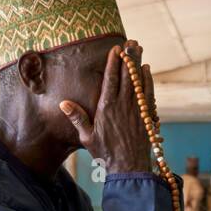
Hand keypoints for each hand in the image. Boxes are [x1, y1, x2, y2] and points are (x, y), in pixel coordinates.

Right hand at [59, 40, 153, 173]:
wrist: (128, 168)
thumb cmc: (105, 154)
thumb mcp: (87, 137)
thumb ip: (77, 118)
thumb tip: (63, 103)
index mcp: (106, 108)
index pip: (111, 79)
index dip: (113, 62)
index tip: (115, 49)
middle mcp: (123, 106)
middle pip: (126, 76)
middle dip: (128, 57)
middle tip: (130, 41)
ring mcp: (136, 110)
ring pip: (138, 81)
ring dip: (138, 63)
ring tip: (139, 48)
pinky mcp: (145, 116)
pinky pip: (148, 93)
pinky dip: (147, 80)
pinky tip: (146, 69)